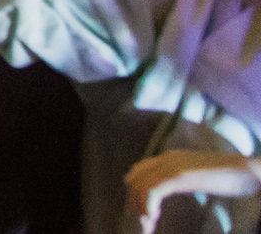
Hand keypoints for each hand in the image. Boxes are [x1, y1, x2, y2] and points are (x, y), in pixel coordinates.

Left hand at [127, 150, 260, 232]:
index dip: (136, 193)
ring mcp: (172, 165)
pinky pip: (152, 190)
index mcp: (169, 158)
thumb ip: (182, 179)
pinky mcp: (180, 175)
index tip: (144, 214)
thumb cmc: (229, 177)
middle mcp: (166, 158)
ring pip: (140, 186)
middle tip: (144, 224)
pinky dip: (148, 206)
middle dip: (134, 202)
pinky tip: (154, 217)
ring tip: (148, 224)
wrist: (247, 171)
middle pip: (134, 179)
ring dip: (140, 208)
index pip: (138, 172)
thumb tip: (170, 191)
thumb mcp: (197, 177)